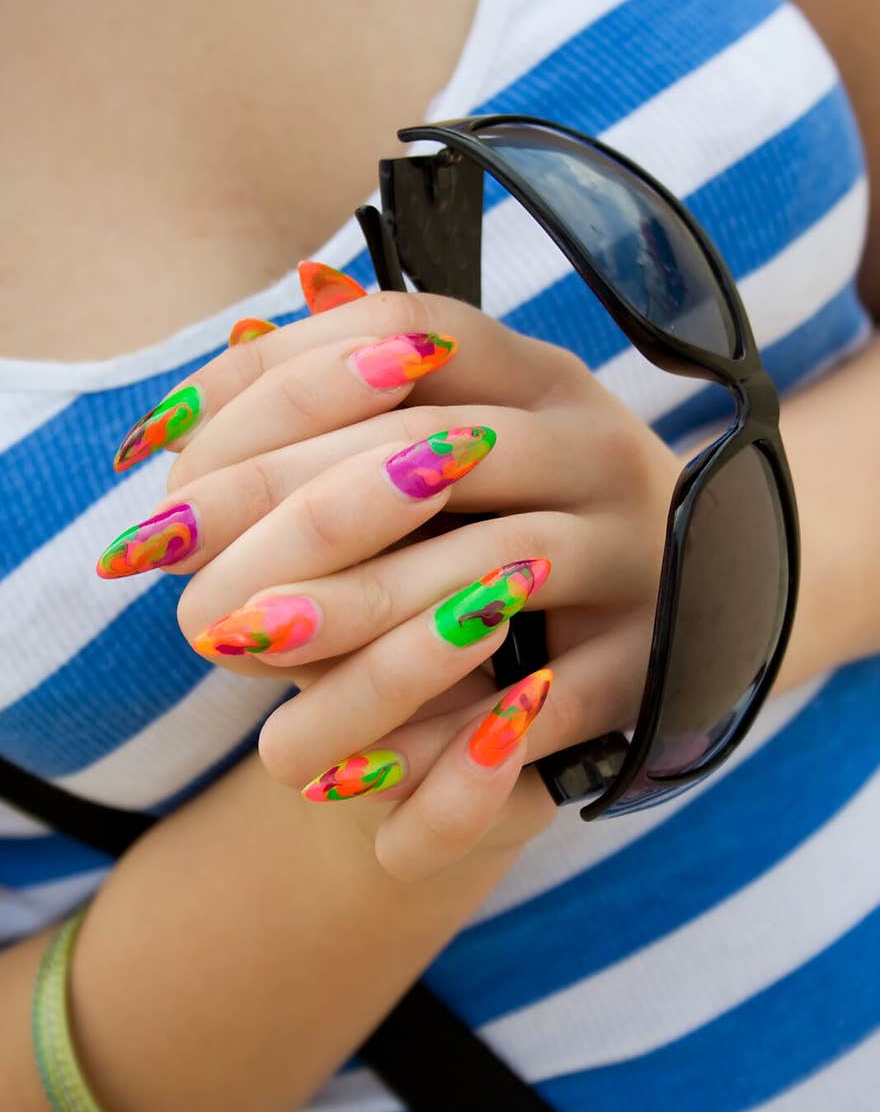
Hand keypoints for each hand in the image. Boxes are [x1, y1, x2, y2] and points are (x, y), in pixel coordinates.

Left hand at [97, 282, 681, 875]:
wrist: (678, 610)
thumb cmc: (510, 532)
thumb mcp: (446, 456)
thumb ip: (332, 433)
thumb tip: (164, 437)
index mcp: (533, 374)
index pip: (396, 335)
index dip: (271, 391)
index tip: (155, 468)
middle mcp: (591, 441)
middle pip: (426, 452)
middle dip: (290, 513)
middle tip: (174, 575)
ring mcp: (636, 546)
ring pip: (487, 577)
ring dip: (361, 626)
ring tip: (252, 653)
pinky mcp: (659, 653)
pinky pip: (552, 704)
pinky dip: (456, 746)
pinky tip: (357, 775)